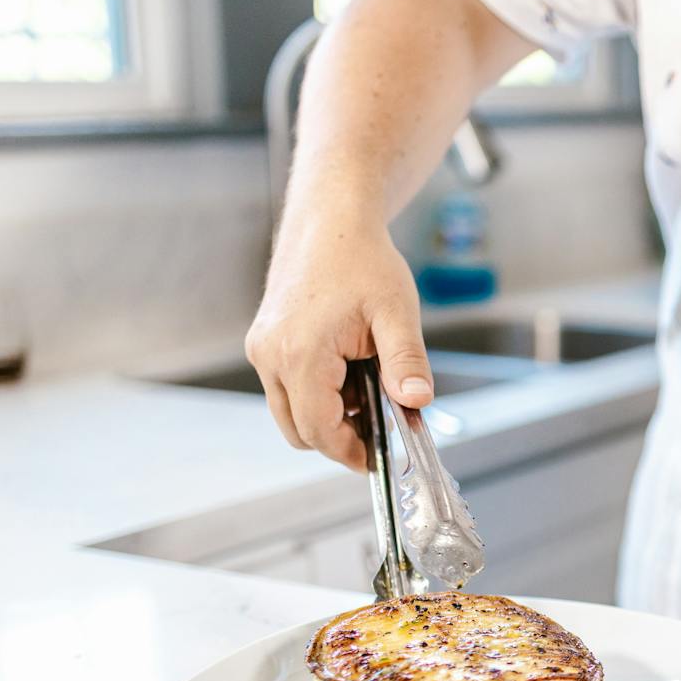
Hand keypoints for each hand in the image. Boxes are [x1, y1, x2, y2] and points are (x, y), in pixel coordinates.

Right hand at [245, 216, 431, 470]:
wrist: (331, 221)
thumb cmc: (363, 261)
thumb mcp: (397, 312)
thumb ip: (407, 361)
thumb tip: (418, 401)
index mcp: (300, 354)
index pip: (320, 430)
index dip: (352, 452)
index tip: (379, 459)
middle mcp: (270, 355)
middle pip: (301, 430)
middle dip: (341, 437)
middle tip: (382, 425)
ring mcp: (262, 349)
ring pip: (291, 412)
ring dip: (329, 416)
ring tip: (369, 388)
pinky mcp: (264, 343)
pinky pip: (286, 388)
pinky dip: (317, 394)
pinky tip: (350, 371)